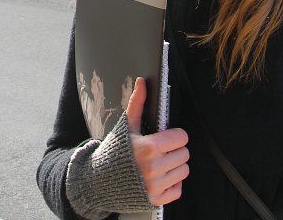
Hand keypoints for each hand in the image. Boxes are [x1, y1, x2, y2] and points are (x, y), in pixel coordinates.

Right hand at [126, 77, 189, 205]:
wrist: (98, 180)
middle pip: (184, 154)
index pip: (182, 137)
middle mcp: (154, 168)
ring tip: (160, 163)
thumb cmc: (114, 150)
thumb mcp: (126, 126)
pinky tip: (159, 177)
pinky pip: (178, 190)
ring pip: (184, 171)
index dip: (175, 136)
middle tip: (161, 151)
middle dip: (175, 150)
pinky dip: (172, 184)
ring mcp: (155, 186)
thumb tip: (142, 81)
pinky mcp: (155, 200)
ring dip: (175, 167)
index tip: (166, 137)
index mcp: (149, 147)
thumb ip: (137, 103)